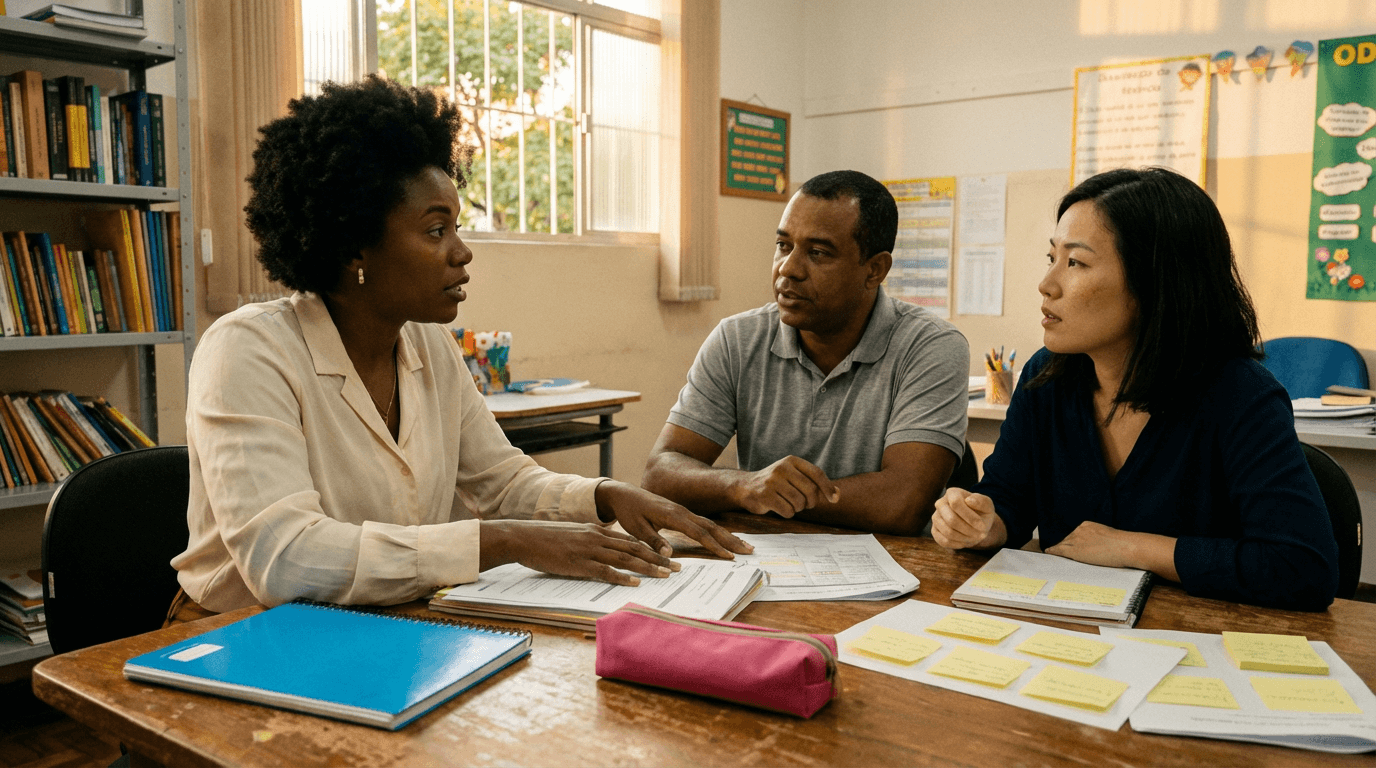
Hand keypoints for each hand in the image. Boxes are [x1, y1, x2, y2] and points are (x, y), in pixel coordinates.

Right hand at [483, 520, 675, 586]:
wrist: (523, 537)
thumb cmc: (546, 538)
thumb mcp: (574, 534)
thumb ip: (591, 540)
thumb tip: (606, 548)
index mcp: (597, 530)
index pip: (631, 540)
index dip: (652, 549)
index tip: (668, 557)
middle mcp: (597, 538)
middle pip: (635, 548)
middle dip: (658, 559)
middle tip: (677, 568)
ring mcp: (588, 550)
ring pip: (625, 559)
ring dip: (647, 567)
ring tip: (664, 575)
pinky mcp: (578, 563)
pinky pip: (605, 571)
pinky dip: (622, 577)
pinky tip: (635, 582)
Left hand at [596, 480, 751, 558]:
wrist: (624, 494)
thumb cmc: (629, 511)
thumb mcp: (636, 528)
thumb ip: (653, 541)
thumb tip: (669, 556)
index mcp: (672, 515)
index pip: (698, 532)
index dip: (714, 545)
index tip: (728, 556)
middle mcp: (682, 512)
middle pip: (711, 527)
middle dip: (730, 540)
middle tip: (748, 551)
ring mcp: (683, 512)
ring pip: (710, 524)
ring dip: (728, 536)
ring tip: (744, 546)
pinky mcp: (682, 514)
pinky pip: (704, 523)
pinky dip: (717, 532)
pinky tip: (726, 539)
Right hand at [729, 456, 839, 517]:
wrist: (744, 487)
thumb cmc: (775, 484)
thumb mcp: (793, 477)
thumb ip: (814, 483)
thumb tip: (837, 494)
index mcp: (791, 461)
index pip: (817, 473)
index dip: (828, 487)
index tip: (834, 499)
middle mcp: (782, 468)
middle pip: (810, 491)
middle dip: (810, 502)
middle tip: (804, 504)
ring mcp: (772, 481)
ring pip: (799, 503)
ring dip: (797, 509)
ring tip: (789, 504)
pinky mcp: (765, 495)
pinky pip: (787, 511)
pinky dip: (787, 514)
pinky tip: (780, 508)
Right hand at [931, 487, 1001, 549]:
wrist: (976, 525)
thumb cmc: (981, 513)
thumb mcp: (988, 506)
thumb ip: (982, 501)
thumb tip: (969, 500)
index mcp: (952, 493)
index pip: (956, 504)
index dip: (970, 517)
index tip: (982, 526)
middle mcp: (940, 504)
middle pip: (951, 520)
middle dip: (968, 530)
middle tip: (980, 535)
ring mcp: (936, 517)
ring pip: (948, 532)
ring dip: (965, 538)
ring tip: (974, 537)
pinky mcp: (935, 531)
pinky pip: (943, 541)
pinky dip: (957, 544)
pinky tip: (965, 542)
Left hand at [1047, 522, 1177, 578]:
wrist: (1125, 547)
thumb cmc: (1122, 544)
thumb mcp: (1107, 536)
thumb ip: (1097, 539)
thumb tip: (1096, 546)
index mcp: (1087, 525)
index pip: (1075, 534)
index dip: (1072, 541)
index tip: (1070, 545)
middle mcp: (1079, 530)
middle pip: (1068, 539)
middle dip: (1066, 546)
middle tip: (1060, 552)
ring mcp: (1076, 539)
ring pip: (1063, 545)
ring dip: (1059, 550)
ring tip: (1053, 554)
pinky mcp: (1075, 550)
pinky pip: (1060, 550)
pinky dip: (1054, 551)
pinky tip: (1049, 553)